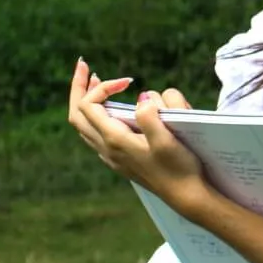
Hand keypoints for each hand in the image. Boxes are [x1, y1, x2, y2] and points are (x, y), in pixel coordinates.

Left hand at [67, 58, 208, 211]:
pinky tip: (112, 110)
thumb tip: (141, 98)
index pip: (90, 105)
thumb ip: (150, 116)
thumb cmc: (180, 168)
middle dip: (79, 88)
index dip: (105, 87)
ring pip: (83, 126)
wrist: (186, 196)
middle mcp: (107, 148)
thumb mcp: (168, 140)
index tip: (130, 81)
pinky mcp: (120, 160)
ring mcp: (111, 156)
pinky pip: (96, 134)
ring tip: (97, 83)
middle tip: (84, 66)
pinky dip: (96, 115)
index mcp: (115, 140)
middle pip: (77, 114)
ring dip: (85, 101)